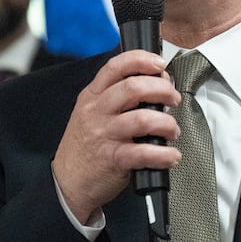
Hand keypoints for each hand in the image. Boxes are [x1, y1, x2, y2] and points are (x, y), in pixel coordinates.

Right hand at [52, 50, 181, 222]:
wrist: (67, 182)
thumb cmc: (85, 145)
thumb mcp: (92, 112)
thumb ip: (118, 95)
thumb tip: (156, 83)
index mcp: (92, 96)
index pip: (115, 67)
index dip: (141, 60)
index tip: (160, 64)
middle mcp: (97, 111)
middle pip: (133, 88)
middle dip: (162, 90)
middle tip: (173, 99)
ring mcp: (104, 135)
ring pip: (142, 119)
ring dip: (167, 123)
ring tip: (172, 130)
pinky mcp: (113, 159)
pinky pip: (143, 153)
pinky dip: (164, 154)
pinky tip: (170, 155)